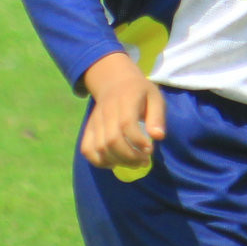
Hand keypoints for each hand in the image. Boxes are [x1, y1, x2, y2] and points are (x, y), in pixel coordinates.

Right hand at [79, 51, 164, 169]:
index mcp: (125, 101)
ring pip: (100, 148)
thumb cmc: (139, 93)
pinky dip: (100, 161)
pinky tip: (115, 162)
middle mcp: (106, 111)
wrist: (114, 82)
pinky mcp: (88, 129)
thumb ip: (157, 117)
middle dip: (130, 156)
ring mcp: (95, 121)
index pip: (127, 124)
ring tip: (134, 163)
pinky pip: (87, 150)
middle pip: (112, 140)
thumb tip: (158, 137)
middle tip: (144, 160)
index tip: (150, 149)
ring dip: (119, 161)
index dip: (138, 141)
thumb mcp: (155, 97)